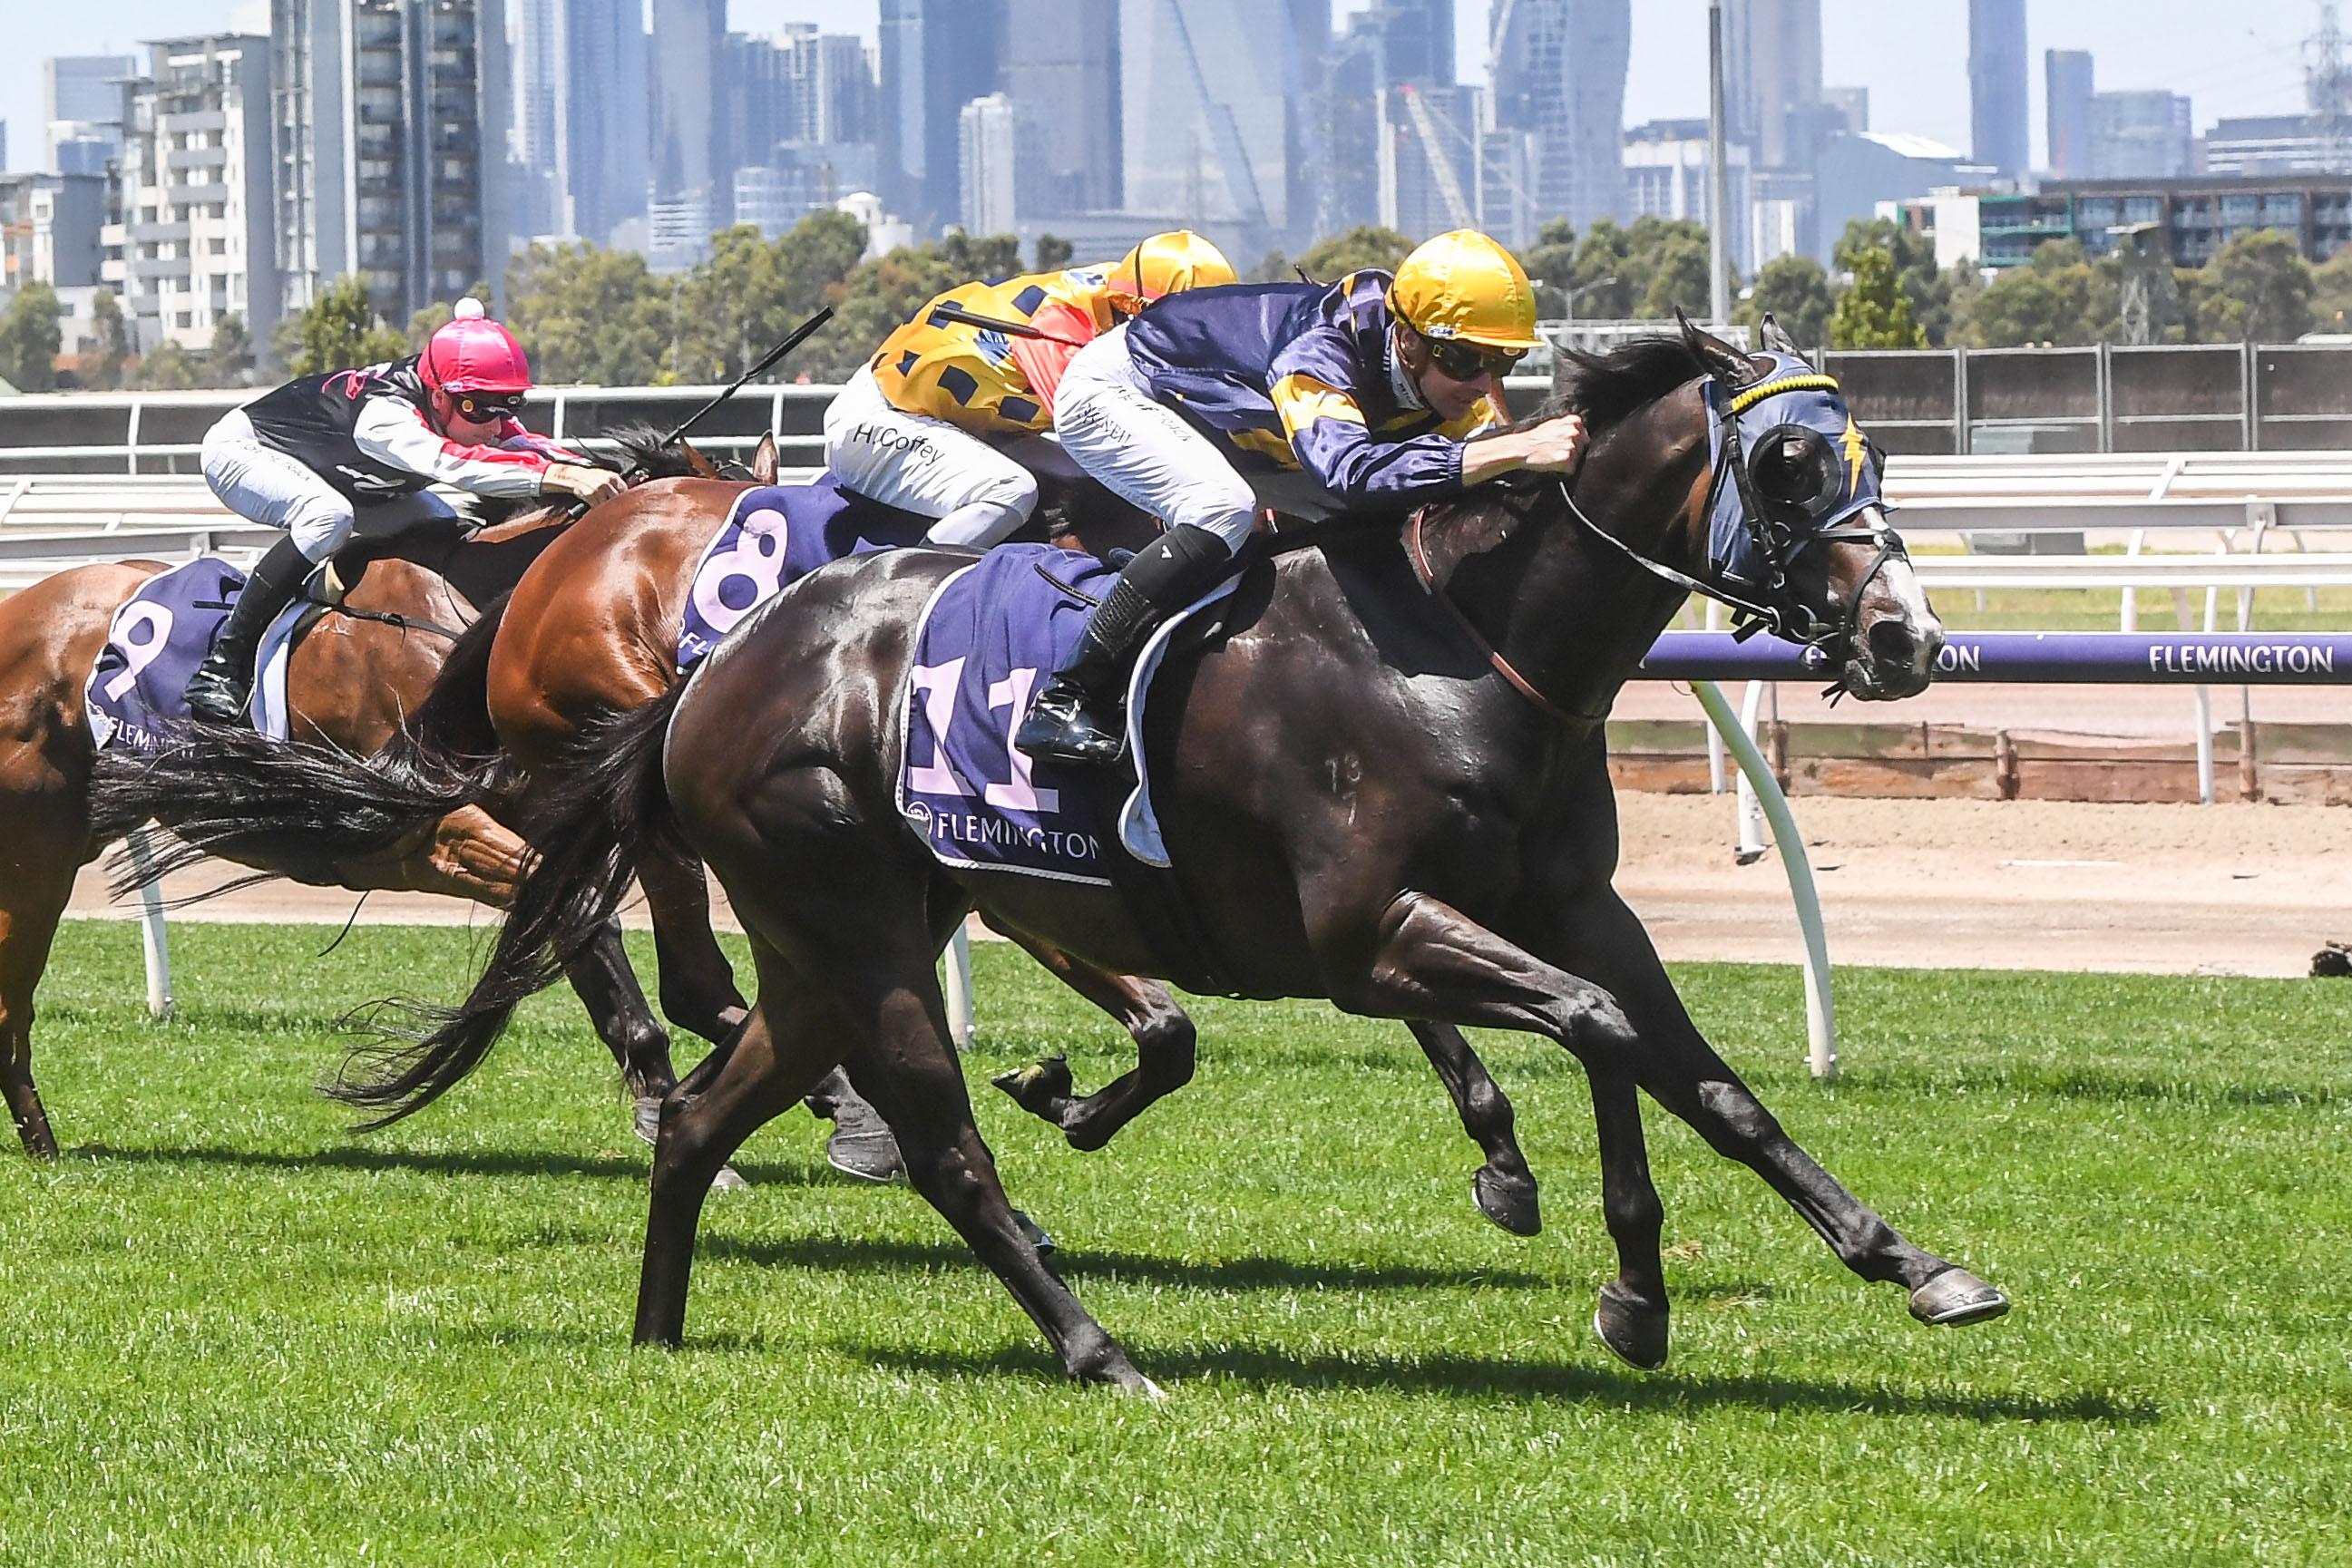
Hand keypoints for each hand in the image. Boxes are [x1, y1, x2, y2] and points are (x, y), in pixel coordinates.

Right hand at [544, 462, 624, 505]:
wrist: (575, 476)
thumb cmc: (592, 477)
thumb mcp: (606, 476)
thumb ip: (616, 484)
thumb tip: (629, 495)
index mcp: (613, 477)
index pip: (625, 491)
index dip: (624, 499)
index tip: (623, 504)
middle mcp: (607, 482)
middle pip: (617, 499)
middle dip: (616, 505)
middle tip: (615, 510)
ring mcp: (599, 489)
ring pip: (608, 505)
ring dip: (607, 509)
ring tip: (606, 511)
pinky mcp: (591, 496)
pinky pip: (598, 507)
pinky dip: (598, 511)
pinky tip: (597, 511)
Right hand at [1460, 413, 1586, 485]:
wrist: (1521, 448)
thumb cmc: (1534, 438)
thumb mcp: (1553, 424)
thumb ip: (1568, 425)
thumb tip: (1580, 429)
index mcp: (1573, 421)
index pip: (1583, 435)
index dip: (1574, 442)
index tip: (1562, 444)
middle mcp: (1574, 432)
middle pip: (1582, 448)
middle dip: (1573, 452)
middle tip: (1555, 451)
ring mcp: (1571, 446)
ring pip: (1577, 459)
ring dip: (1567, 461)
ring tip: (1552, 457)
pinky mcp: (1566, 459)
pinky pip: (1570, 469)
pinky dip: (1563, 470)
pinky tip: (1552, 464)